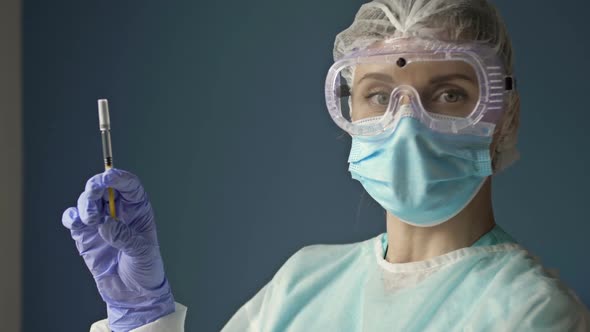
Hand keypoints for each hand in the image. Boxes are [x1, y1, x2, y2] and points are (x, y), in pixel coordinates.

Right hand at [62, 168, 174, 331]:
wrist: (133, 294)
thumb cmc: (145, 269)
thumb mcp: (142, 253)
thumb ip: (125, 237)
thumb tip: (105, 224)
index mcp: (138, 210)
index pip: (129, 185)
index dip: (118, 177)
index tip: (108, 176)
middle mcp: (118, 212)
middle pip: (104, 188)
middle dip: (95, 187)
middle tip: (92, 194)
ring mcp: (100, 223)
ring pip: (87, 201)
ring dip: (85, 205)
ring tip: (91, 219)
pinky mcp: (85, 236)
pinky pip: (74, 220)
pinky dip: (71, 217)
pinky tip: (76, 222)